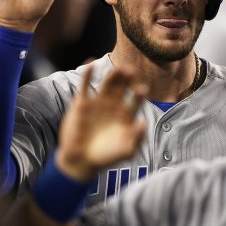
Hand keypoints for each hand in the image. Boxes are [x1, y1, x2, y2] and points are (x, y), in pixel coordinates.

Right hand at [56, 66, 147, 181]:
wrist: (81, 161)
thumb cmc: (107, 157)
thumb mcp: (126, 151)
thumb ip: (137, 138)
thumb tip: (143, 123)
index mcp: (127, 114)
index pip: (136, 99)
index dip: (139, 93)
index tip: (141, 89)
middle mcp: (114, 105)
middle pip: (123, 86)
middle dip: (127, 78)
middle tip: (131, 71)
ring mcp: (98, 102)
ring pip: (107, 83)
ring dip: (113, 75)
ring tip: (118, 69)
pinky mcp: (82, 102)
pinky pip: (85, 85)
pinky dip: (88, 74)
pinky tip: (91, 64)